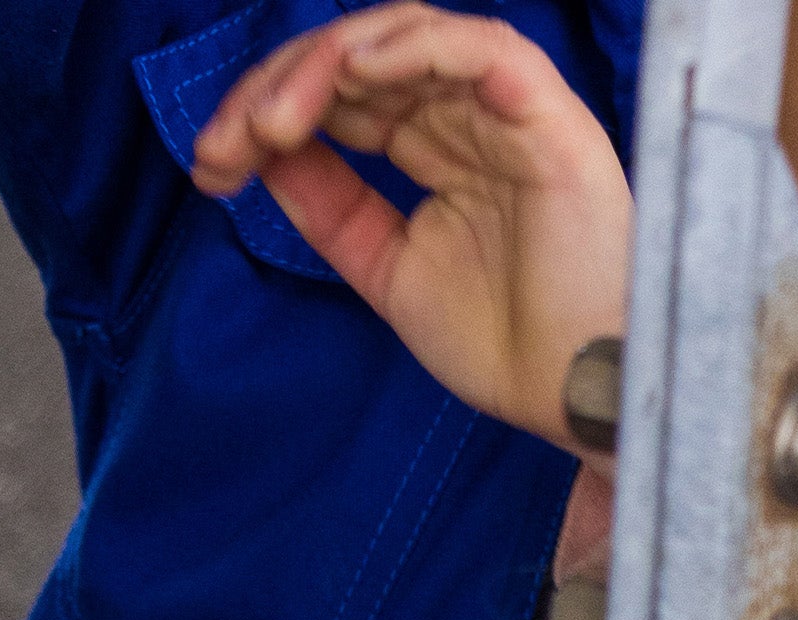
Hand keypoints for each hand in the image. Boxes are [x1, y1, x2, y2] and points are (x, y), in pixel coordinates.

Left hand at [193, 8, 633, 448]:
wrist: (586, 401)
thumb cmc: (513, 353)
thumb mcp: (391, 274)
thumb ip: (332, 208)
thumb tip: (264, 151)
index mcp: (443, 152)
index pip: (344, 99)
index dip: (268, 116)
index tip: (211, 165)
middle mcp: (473, 119)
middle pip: (359, 60)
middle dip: (277, 90)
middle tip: (226, 143)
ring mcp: (509, 112)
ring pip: (403, 38)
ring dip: (325, 65)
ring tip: (272, 119)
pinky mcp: (545, 114)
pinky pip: (473, 46)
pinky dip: (406, 45)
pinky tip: (350, 72)